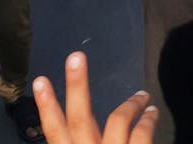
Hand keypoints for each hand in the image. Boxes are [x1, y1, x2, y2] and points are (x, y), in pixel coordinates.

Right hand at [34, 52, 157, 143]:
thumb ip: (77, 143)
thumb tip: (74, 134)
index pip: (54, 131)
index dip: (46, 106)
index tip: (40, 81)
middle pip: (80, 117)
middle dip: (77, 85)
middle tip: (76, 57)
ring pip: (118, 120)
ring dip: (131, 104)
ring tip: (142, 95)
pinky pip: (142, 135)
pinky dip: (148, 121)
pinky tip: (152, 113)